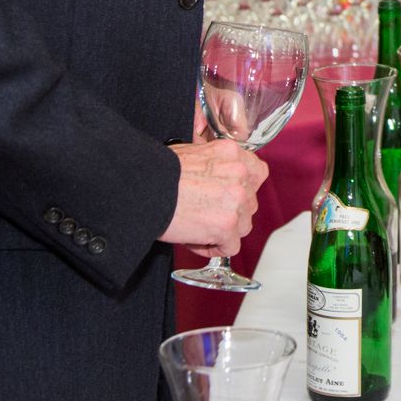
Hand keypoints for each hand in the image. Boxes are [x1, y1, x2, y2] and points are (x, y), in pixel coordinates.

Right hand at [161, 140, 269, 258]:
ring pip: (243, 226)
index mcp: (232, 153)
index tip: (227, 197)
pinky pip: (230, 247)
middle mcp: (240, 174)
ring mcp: (235, 200)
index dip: (241, 189)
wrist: (143, 187)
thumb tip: (217, 175)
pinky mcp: (226, 224)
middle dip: (230, 212)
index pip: (256, 174)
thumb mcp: (192, 152)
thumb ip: (215, 163)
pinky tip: (194, 239)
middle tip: (204, 214)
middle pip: (249, 203)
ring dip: (223, 231)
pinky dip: (213, 248)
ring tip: (196, 226)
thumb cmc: (159, 172)